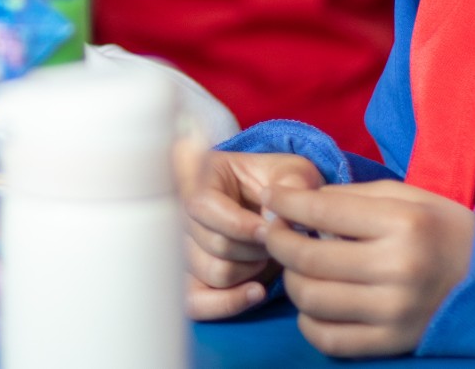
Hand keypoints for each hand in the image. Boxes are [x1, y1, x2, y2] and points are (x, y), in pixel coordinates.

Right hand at [185, 151, 323, 319]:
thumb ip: (290, 183)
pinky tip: (256, 292)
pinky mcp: (192, 278)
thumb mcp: (292, 170)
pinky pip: (197, 302)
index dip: (238, 224)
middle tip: (274, 242)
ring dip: (250, 270)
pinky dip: (228, 303)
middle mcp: (182, 215)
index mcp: (198, 179)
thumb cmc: (278, 184)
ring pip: (213, 273)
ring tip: (267, 257)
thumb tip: (272, 220)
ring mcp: (185, 249)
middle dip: (254, 248)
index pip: (201, 206)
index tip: (268, 230)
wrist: (272, 205)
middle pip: (212, 243)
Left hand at [262, 179, 474, 357]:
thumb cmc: (445, 231)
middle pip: (307, 258)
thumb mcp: (406, 197)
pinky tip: (315, 301)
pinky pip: (328, 338)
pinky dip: (308, 320)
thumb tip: (297, 202)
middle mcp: (398, 269)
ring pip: (310, 298)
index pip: (321, 211)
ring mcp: (395, 312)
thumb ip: (350, 196)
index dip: (284, 203)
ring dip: (290, 278)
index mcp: (403, 224)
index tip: (271, 198)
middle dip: (277, 241)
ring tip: (296, 265)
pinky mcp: (393, 342)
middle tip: (274, 232)